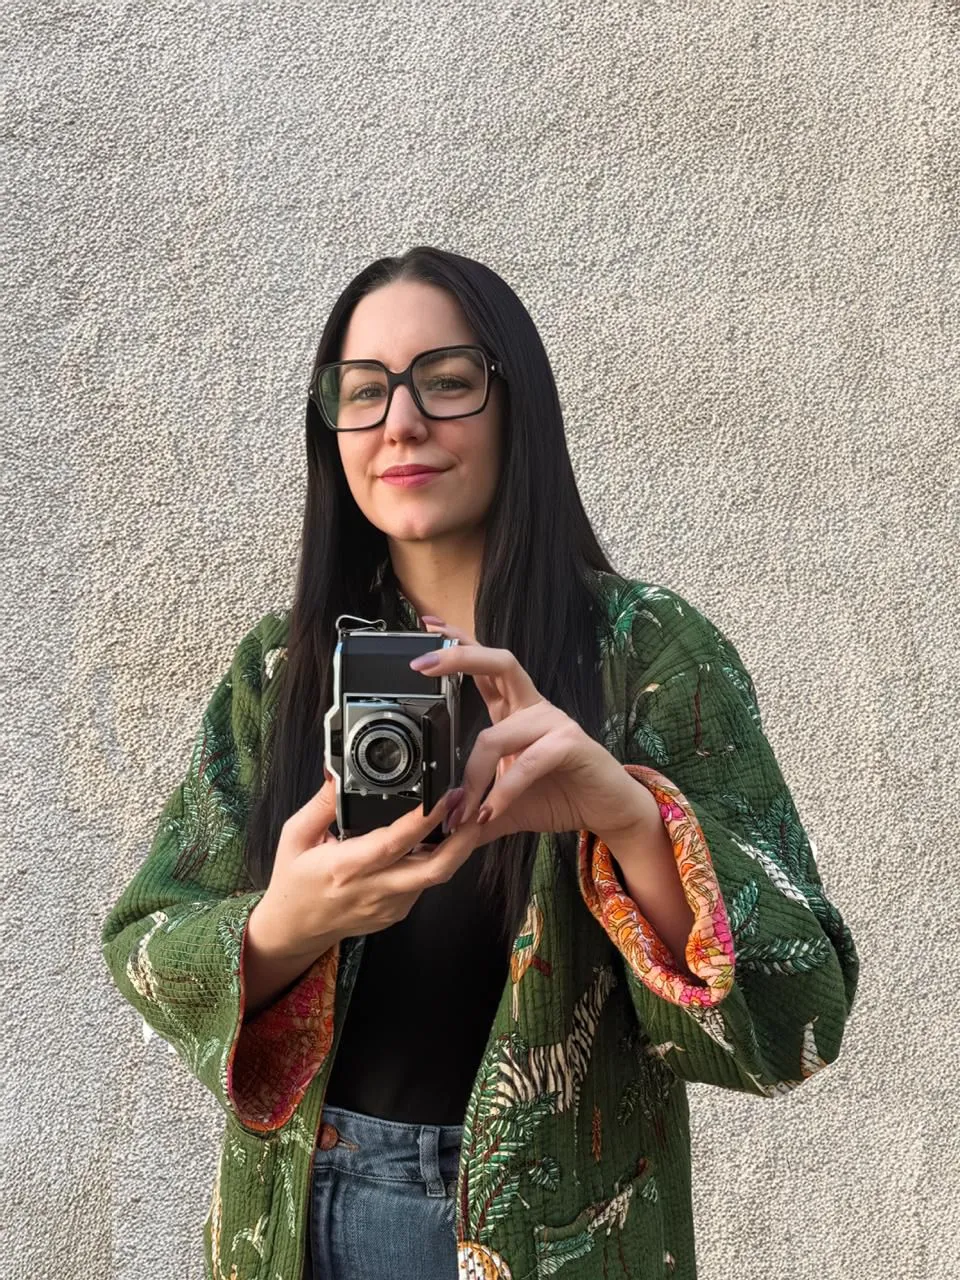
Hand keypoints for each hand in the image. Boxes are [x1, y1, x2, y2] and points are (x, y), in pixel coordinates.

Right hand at [255, 772, 470, 954]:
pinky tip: (441, 839)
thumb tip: (337, 771)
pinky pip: (424, 884)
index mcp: (346, 867)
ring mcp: (390, 905)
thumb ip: (321, 804)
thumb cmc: (294, 881)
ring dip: (456, 847)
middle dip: (465, 839)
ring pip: (435, 876)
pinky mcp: (397, 913)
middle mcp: (374, 890)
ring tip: (466, 815)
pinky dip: (438, 860)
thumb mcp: (295, 835)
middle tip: (478, 808)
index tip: (448, 795)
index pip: (395, 842)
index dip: (427, 819)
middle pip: (435, 868)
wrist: (293, 930)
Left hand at [410, 618, 648, 842]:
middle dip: (459, 657)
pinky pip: (526, 763)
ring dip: (474, 774)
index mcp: (514, 711)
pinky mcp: (571, 744)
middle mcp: (533, 709)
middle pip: (499, 663)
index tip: (428, 627)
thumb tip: (440, 824)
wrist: (608, 812)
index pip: (483, 668)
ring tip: (463, 810)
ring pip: (497, 733)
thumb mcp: (504, 806)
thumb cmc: (560, 796)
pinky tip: (491, 812)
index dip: (457, 645)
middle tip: (422, 664)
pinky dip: (504, 790)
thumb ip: (473, 809)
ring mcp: (554, 723)